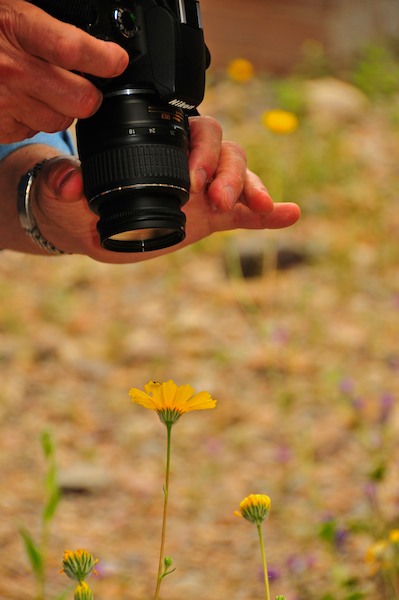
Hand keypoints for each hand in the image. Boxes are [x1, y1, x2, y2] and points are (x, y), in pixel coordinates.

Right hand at [0, 0, 127, 141]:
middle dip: (90, 93)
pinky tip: (24, 99)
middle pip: (80, 100)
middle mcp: (12, 71)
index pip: (73, 49)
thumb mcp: (5, 5)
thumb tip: (77, 39)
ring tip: (49, 88)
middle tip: (88, 81)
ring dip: (63, 109)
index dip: (104, 58)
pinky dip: (36, 119)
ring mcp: (4, 103)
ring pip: (60, 121)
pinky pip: (33, 131)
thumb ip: (39, 19)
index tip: (116, 60)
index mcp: (14, 27)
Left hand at [27, 116, 299, 262]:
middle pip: (226, 151)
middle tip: (215, 199)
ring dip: (251, 190)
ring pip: (240, 177)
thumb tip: (73, 181)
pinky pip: (245, 213)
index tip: (194, 178)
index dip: (202, 149)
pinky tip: (290, 215)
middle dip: (228, 172)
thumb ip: (65, 183)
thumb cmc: (77, 203)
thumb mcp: (65, 193)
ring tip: (259, 209)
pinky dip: (268, 214)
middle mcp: (188, 162)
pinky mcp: (211, 217)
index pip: (194, 131)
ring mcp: (203, 189)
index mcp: (160, 147)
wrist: (89, 229)